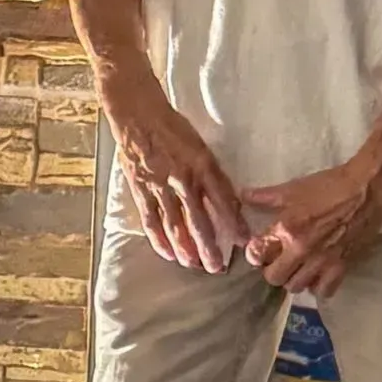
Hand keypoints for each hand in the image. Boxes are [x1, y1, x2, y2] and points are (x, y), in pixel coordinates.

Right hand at [107, 68, 246, 273]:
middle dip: (209, 246)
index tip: (244, 241)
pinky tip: (168, 253)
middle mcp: (183, 178)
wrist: (138, 114)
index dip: (233, 223)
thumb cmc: (171, 126)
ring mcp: (160, 186)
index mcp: (202, 164)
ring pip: (175, 224)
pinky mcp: (141, 189)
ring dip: (186, 247)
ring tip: (194, 265)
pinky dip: (159, 238)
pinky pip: (151, 219)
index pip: (223, 200)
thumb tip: (225, 198)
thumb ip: (211, 172)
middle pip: (199, 219)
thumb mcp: (200, 145)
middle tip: (217, 266)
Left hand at [241, 162, 381, 298]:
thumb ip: (265, 196)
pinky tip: (317, 275)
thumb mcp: (293, 189)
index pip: (257, 254)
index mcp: (286, 228)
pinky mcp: (342, 267)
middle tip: (278, 261)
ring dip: (293, 279)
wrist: (367, 191)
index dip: (255, 254)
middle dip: (273, 270)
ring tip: (297, 268)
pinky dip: (318, 286)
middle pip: (274, 277)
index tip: (261, 250)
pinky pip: (324, 291)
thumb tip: (243, 196)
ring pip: (297, 287)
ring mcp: (322, 261)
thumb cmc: (328, 187)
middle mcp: (302, 249)